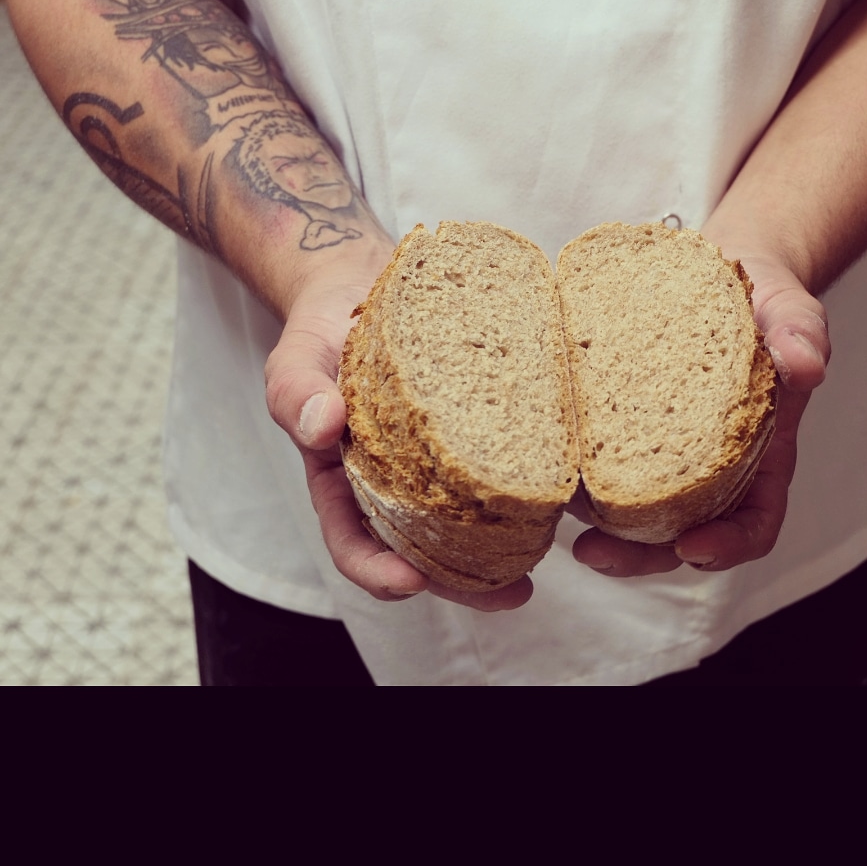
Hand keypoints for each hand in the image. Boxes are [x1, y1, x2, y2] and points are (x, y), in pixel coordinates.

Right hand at [264, 260, 533, 611]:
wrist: (360, 283)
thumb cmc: (322, 330)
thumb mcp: (297, 357)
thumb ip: (296, 392)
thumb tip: (321, 426)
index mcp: (346, 481)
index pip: (355, 543)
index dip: (378, 571)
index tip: (411, 582)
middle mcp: (395, 480)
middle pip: (424, 548)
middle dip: (464, 582)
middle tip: (515, 593)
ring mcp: (437, 457)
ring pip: (469, 515)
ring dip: (505, 544)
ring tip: (548, 555)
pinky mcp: (473, 426)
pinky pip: (496, 458)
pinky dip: (523, 480)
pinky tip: (559, 487)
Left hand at [572, 253, 829, 576]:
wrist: (710, 267)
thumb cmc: (758, 297)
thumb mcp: (787, 307)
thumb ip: (800, 332)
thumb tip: (807, 366)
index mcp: (758, 455)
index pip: (753, 521)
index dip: (727, 546)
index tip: (691, 548)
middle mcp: (707, 465)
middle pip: (677, 532)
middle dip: (636, 554)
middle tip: (593, 553)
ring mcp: (658, 447)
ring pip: (627, 505)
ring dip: (591, 518)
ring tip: (556, 505)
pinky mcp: (617, 422)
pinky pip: (594, 456)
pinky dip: (569, 464)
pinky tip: (543, 454)